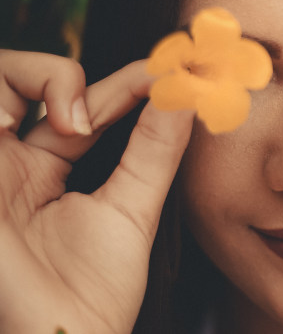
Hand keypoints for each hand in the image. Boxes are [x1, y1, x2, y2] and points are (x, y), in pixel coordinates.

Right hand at [0, 51, 193, 333]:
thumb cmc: (93, 288)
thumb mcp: (132, 207)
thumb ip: (155, 149)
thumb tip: (188, 93)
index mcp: (49, 168)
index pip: (83, 104)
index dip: (124, 81)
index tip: (171, 68)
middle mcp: (11, 162)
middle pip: (29, 79)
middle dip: (68, 74)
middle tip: (113, 102)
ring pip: (0, 79)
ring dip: (39, 79)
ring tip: (74, 123)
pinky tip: (8, 124)